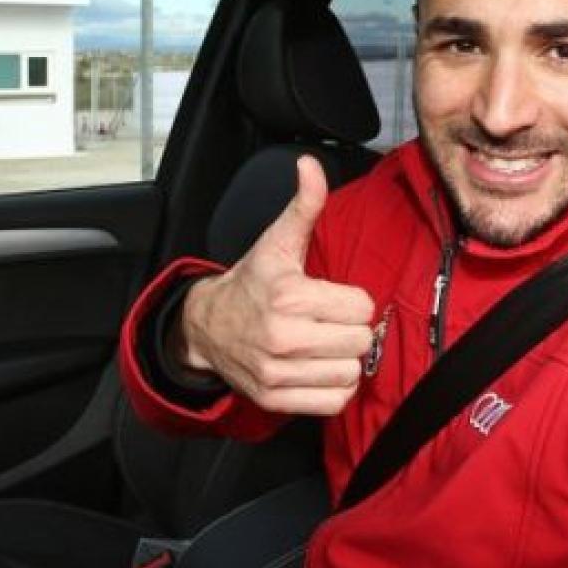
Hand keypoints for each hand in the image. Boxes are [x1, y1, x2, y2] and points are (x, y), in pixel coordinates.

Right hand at [174, 155, 375, 415]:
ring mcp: (277, 372)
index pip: (361, 307)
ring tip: (325, 345)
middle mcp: (282, 337)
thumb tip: (311, 165)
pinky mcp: (275, 399)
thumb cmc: (252, 283)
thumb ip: (304, 205)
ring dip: (344, 360)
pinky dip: (333, 387)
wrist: (206, 327)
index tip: (333, 297)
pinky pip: (333, 402)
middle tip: (330, 321)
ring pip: (350, 373)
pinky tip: (319, 368)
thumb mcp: (277, 241)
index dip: (352, 300)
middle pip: (360, 341)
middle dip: (351, 330)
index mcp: (288, 295)